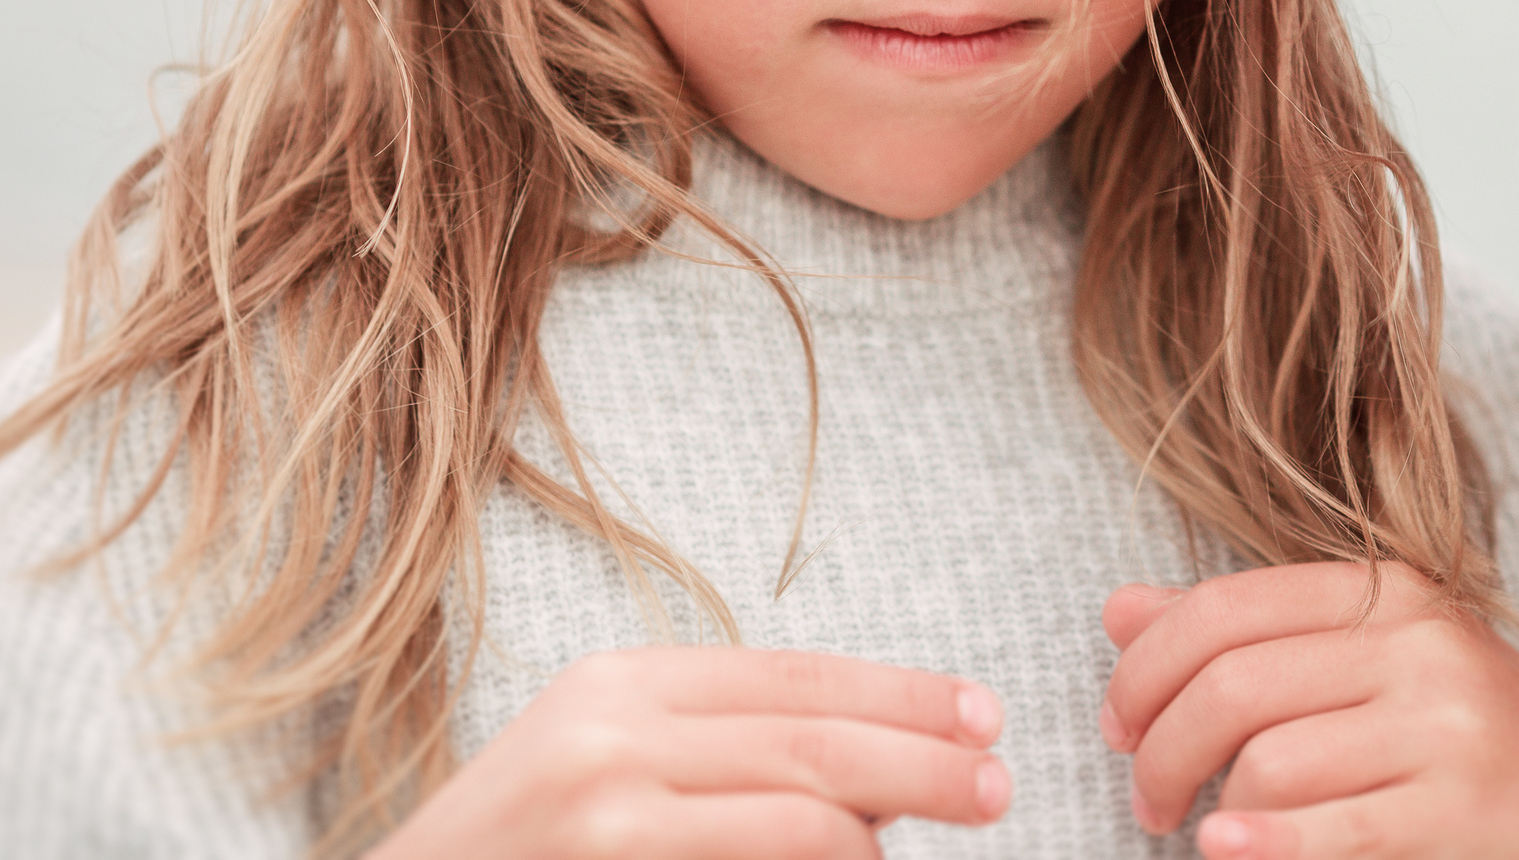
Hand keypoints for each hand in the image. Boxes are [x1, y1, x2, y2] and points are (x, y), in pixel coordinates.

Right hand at [372, 645, 1010, 858]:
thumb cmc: (518, 855)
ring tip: (921, 845)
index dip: (899, 693)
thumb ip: (718, 750)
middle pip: (814, 737)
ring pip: (802, 816)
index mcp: (621, 680)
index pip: (795, 676)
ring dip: (879, 839)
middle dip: (924, 758)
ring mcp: (609, 810)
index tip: (979, 712)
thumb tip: (875, 771)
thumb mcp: (604, 764)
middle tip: (999, 782)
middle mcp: (614, 729)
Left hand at [1100, 564, 1518, 859]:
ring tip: (1207, 835)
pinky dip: (1265, 845)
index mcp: (1386, 591)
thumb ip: (1245, 633)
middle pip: (1232, 684)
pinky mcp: (1464, 805)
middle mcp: (1418, 642)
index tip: (1118, 724)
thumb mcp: (1365, 660)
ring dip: (1213, 811)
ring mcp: (1447, 723)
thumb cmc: (1457, 733)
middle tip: (1145, 797)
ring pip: (1270, 760)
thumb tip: (1117, 610)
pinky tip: (1223, 852)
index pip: (1223, 607)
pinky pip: (1335, 826)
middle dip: (1160, 749)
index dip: (1144, 667)